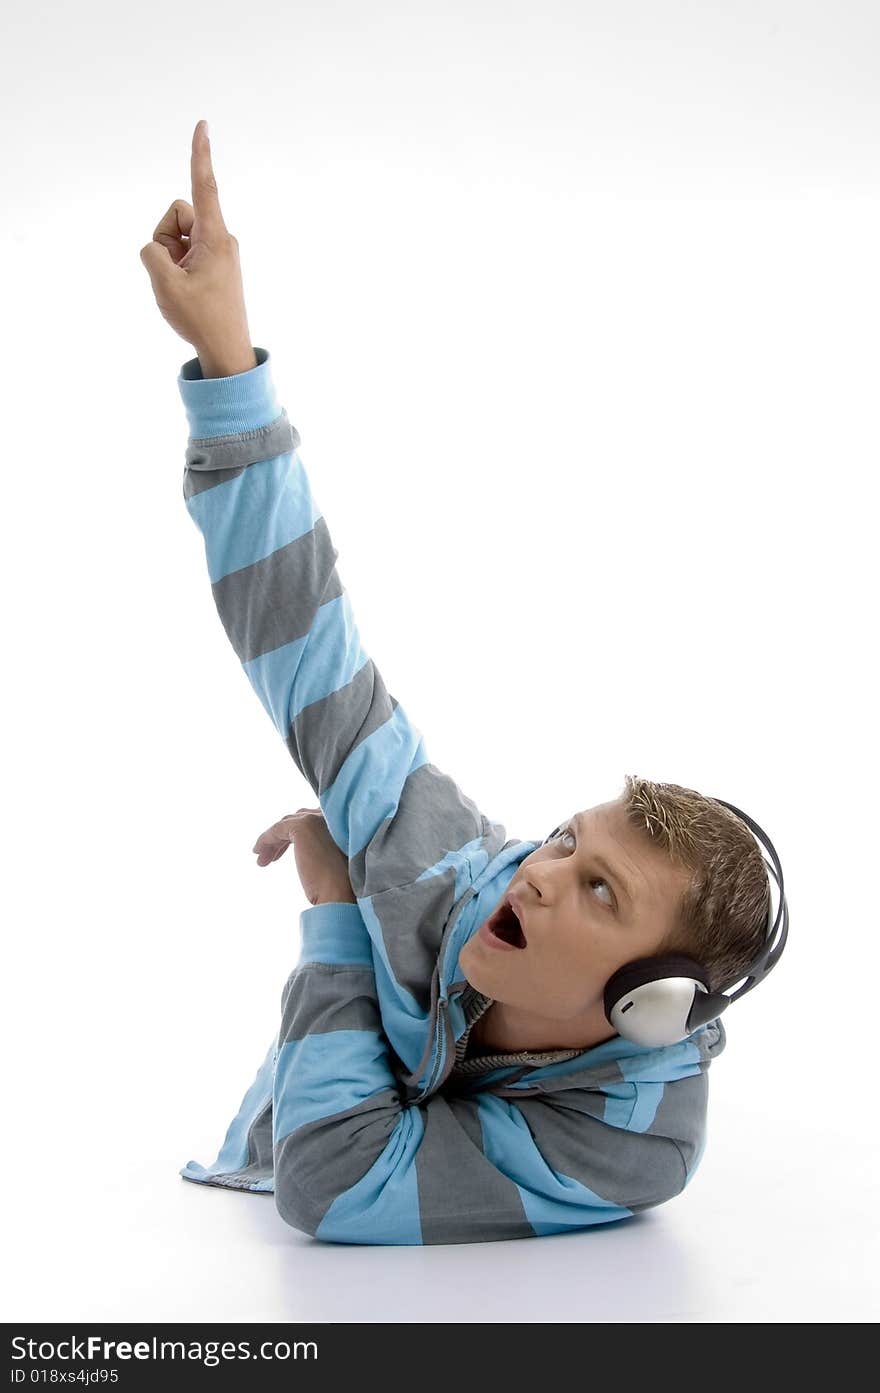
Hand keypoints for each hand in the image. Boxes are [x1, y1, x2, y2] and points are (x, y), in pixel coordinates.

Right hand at [139, 120, 253, 364]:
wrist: (227, 351)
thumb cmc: (201, 320)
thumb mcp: (164, 284)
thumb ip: (152, 253)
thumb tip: (158, 248)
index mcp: (215, 237)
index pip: (204, 186)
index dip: (199, 154)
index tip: (202, 124)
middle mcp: (220, 238)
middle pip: (177, 214)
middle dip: (165, 237)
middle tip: (174, 274)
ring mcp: (218, 252)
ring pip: (177, 236)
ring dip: (170, 257)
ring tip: (182, 285)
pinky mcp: (214, 264)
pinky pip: (184, 253)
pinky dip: (177, 268)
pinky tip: (186, 291)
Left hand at [252, 807, 356, 906]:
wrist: (342, 893)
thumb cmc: (340, 886)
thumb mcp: (331, 862)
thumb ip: (322, 850)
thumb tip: (308, 855)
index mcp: (342, 822)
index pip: (311, 821)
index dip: (294, 837)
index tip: (280, 854)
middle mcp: (330, 816)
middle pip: (297, 821)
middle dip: (281, 839)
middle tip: (270, 859)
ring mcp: (317, 818)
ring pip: (286, 825)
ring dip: (272, 842)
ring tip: (262, 861)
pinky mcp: (303, 825)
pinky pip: (277, 829)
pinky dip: (266, 839)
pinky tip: (258, 852)